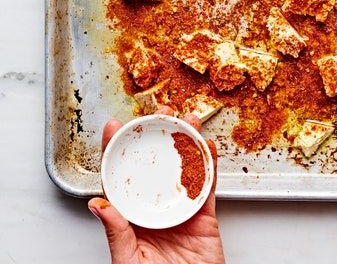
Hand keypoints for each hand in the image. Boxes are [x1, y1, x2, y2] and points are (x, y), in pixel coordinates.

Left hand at [88, 106, 225, 263]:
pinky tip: (208, 147)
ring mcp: (181, 209)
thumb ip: (117, 233)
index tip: (115, 126)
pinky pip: (208, 186)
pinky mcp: (205, 216)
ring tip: (187, 120)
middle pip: (155, 165)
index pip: (120, 177)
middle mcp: (156, 207)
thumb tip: (99, 206)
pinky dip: (210, 165)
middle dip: (157, 136)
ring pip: (184, 168)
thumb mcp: (128, 261)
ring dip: (186, 142)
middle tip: (159, 113)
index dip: (117, 149)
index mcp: (132, 216)